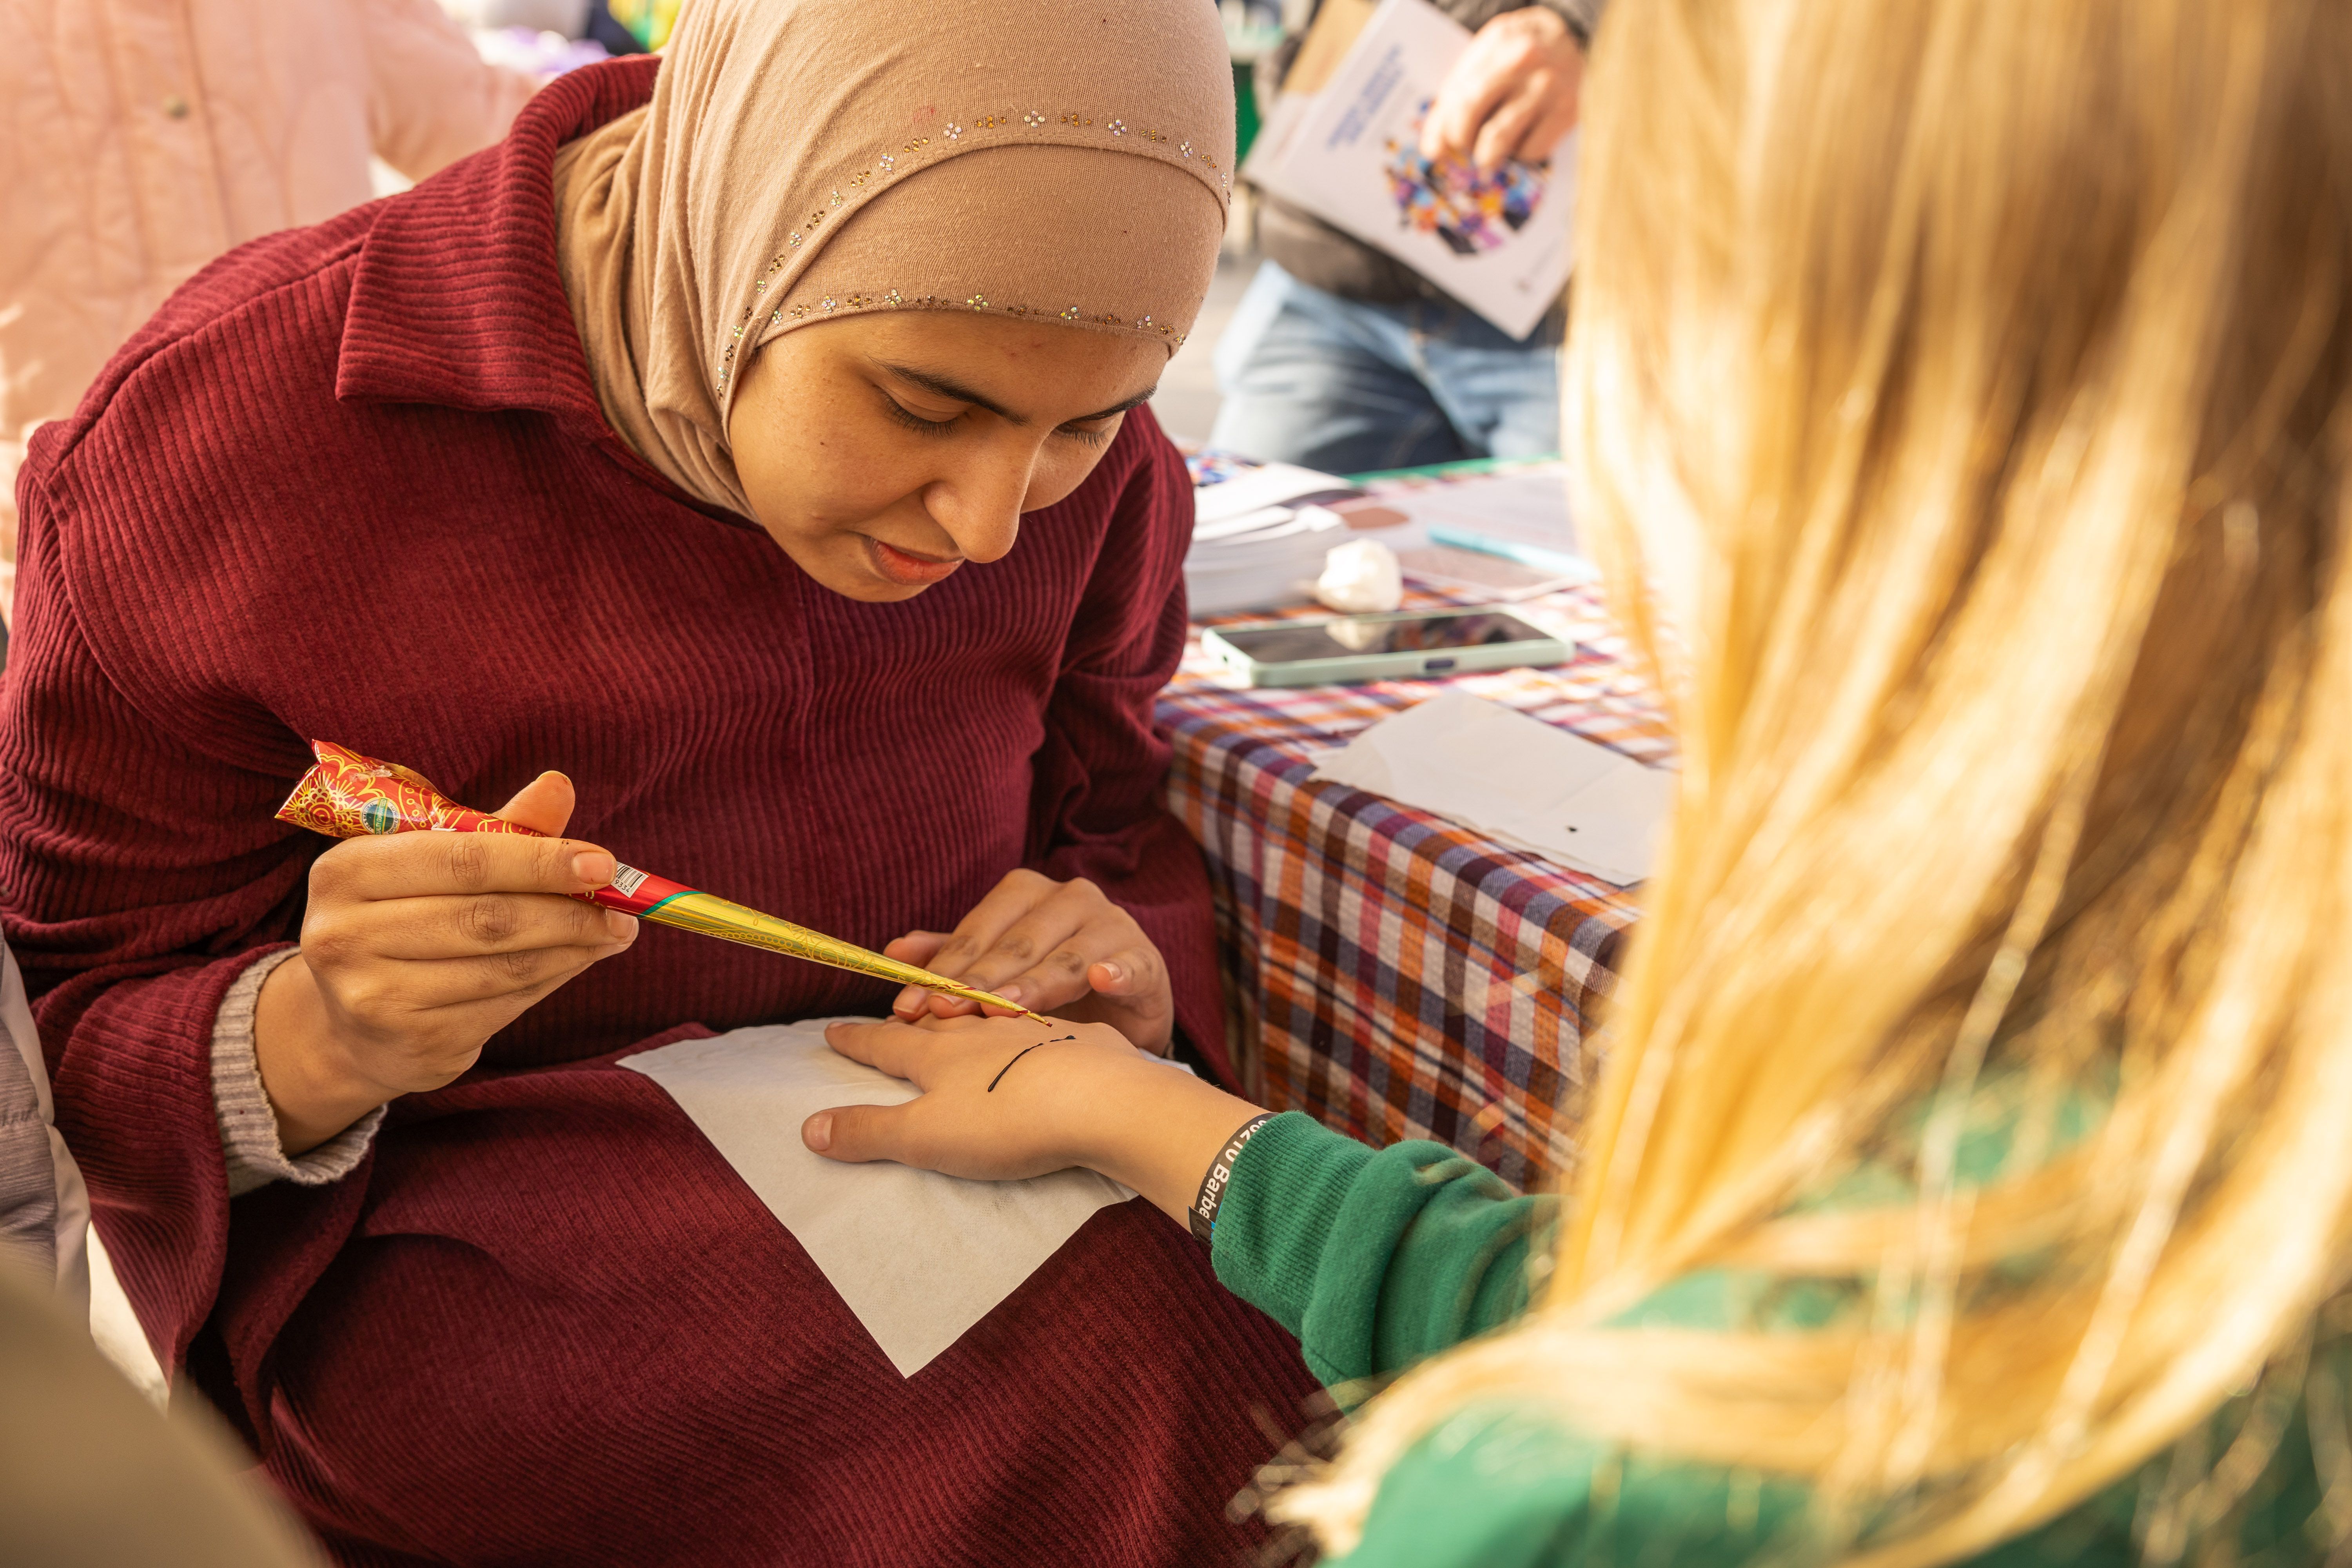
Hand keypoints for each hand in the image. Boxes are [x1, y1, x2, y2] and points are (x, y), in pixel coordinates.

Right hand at [254, 771, 637, 1152]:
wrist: (352, 1025)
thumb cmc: (403, 918)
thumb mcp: (433, 863)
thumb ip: (496, 829)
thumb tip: (559, 786)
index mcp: (347, 871)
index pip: (461, 858)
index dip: (539, 861)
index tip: (602, 864)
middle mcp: (346, 934)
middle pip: (486, 917)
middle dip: (568, 911)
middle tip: (624, 907)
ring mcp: (373, 996)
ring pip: (502, 966)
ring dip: (572, 948)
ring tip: (615, 933)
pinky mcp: (412, 1042)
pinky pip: (504, 1005)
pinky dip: (552, 980)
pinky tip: (578, 961)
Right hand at [804, 1014, 1268, 1227]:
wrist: (1105, 1101)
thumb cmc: (1009, 1120)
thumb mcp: (926, 1136)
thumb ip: (869, 1131)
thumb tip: (809, 1128)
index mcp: (938, 1055)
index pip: (886, 1044)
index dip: (856, 1041)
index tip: (831, 1031)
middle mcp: (981, 1031)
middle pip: (934, 1023)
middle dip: (908, 1019)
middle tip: (891, 1016)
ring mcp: (1032, 1031)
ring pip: (987, 1015)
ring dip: (964, 1014)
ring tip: (951, 1015)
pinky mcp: (1077, 1038)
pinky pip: (1038, 1023)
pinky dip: (1021, 1023)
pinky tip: (1030, 1030)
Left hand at [884, 869, 1175, 1053]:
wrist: (1123, 1017)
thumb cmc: (1050, 988)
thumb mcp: (997, 970)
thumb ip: (950, 958)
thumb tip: (893, 951)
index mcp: (1027, 894)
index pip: (978, 931)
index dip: (942, 968)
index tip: (908, 1006)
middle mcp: (1071, 899)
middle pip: (1017, 943)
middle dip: (978, 981)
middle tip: (945, 1013)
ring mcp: (1112, 927)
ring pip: (1067, 957)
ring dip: (1035, 984)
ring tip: (1004, 1009)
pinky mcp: (1147, 960)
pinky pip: (1132, 965)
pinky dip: (1117, 972)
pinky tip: (1102, 980)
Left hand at [1418, 7, 1585, 172]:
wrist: (1574, 39)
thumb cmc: (1519, 54)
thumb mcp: (1487, 58)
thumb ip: (1457, 95)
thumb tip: (1433, 150)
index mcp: (1497, 42)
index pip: (1457, 91)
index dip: (1441, 127)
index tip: (1437, 149)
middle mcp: (1524, 59)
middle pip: (1470, 111)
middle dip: (1461, 139)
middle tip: (1464, 147)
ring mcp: (1548, 86)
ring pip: (1497, 139)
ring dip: (1486, 156)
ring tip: (1487, 157)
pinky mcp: (1568, 111)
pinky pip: (1531, 150)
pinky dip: (1520, 154)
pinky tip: (1521, 142)